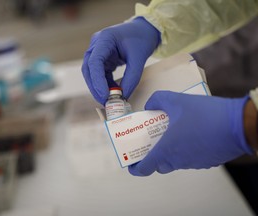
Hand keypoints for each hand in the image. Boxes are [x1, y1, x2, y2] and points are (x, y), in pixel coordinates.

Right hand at [82, 17, 159, 103]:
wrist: (145, 30)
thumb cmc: (142, 39)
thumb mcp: (139, 59)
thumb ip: (131, 78)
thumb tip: (123, 97)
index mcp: (105, 39)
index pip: (94, 62)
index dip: (97, 81)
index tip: (105, 95)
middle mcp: (97, 44)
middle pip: (89, 69)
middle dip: (95, 87)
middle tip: (105, 102)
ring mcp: (98, 51)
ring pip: (92, 73)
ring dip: (98, 87)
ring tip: (109, 100)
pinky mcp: (102, 58)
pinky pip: (100, 74)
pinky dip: (105, 84)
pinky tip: (113, 92)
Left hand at [128, 91, 253, 175]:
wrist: (239, 125)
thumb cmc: (205, 114)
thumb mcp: (176, 100)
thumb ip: (157, 100)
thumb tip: (149, 105)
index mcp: (166, 150)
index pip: (145, 168)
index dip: (135, 167)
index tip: (132, 161)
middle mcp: (178, 161)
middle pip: (159, 164)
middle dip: (152, 155)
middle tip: (152, 140)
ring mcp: (193, 163)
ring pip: (175, 161)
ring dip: (170, 151)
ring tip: (172, 133)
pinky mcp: (206, 162)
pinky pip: (189, 158)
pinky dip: (184, 150)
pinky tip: (190, 134)